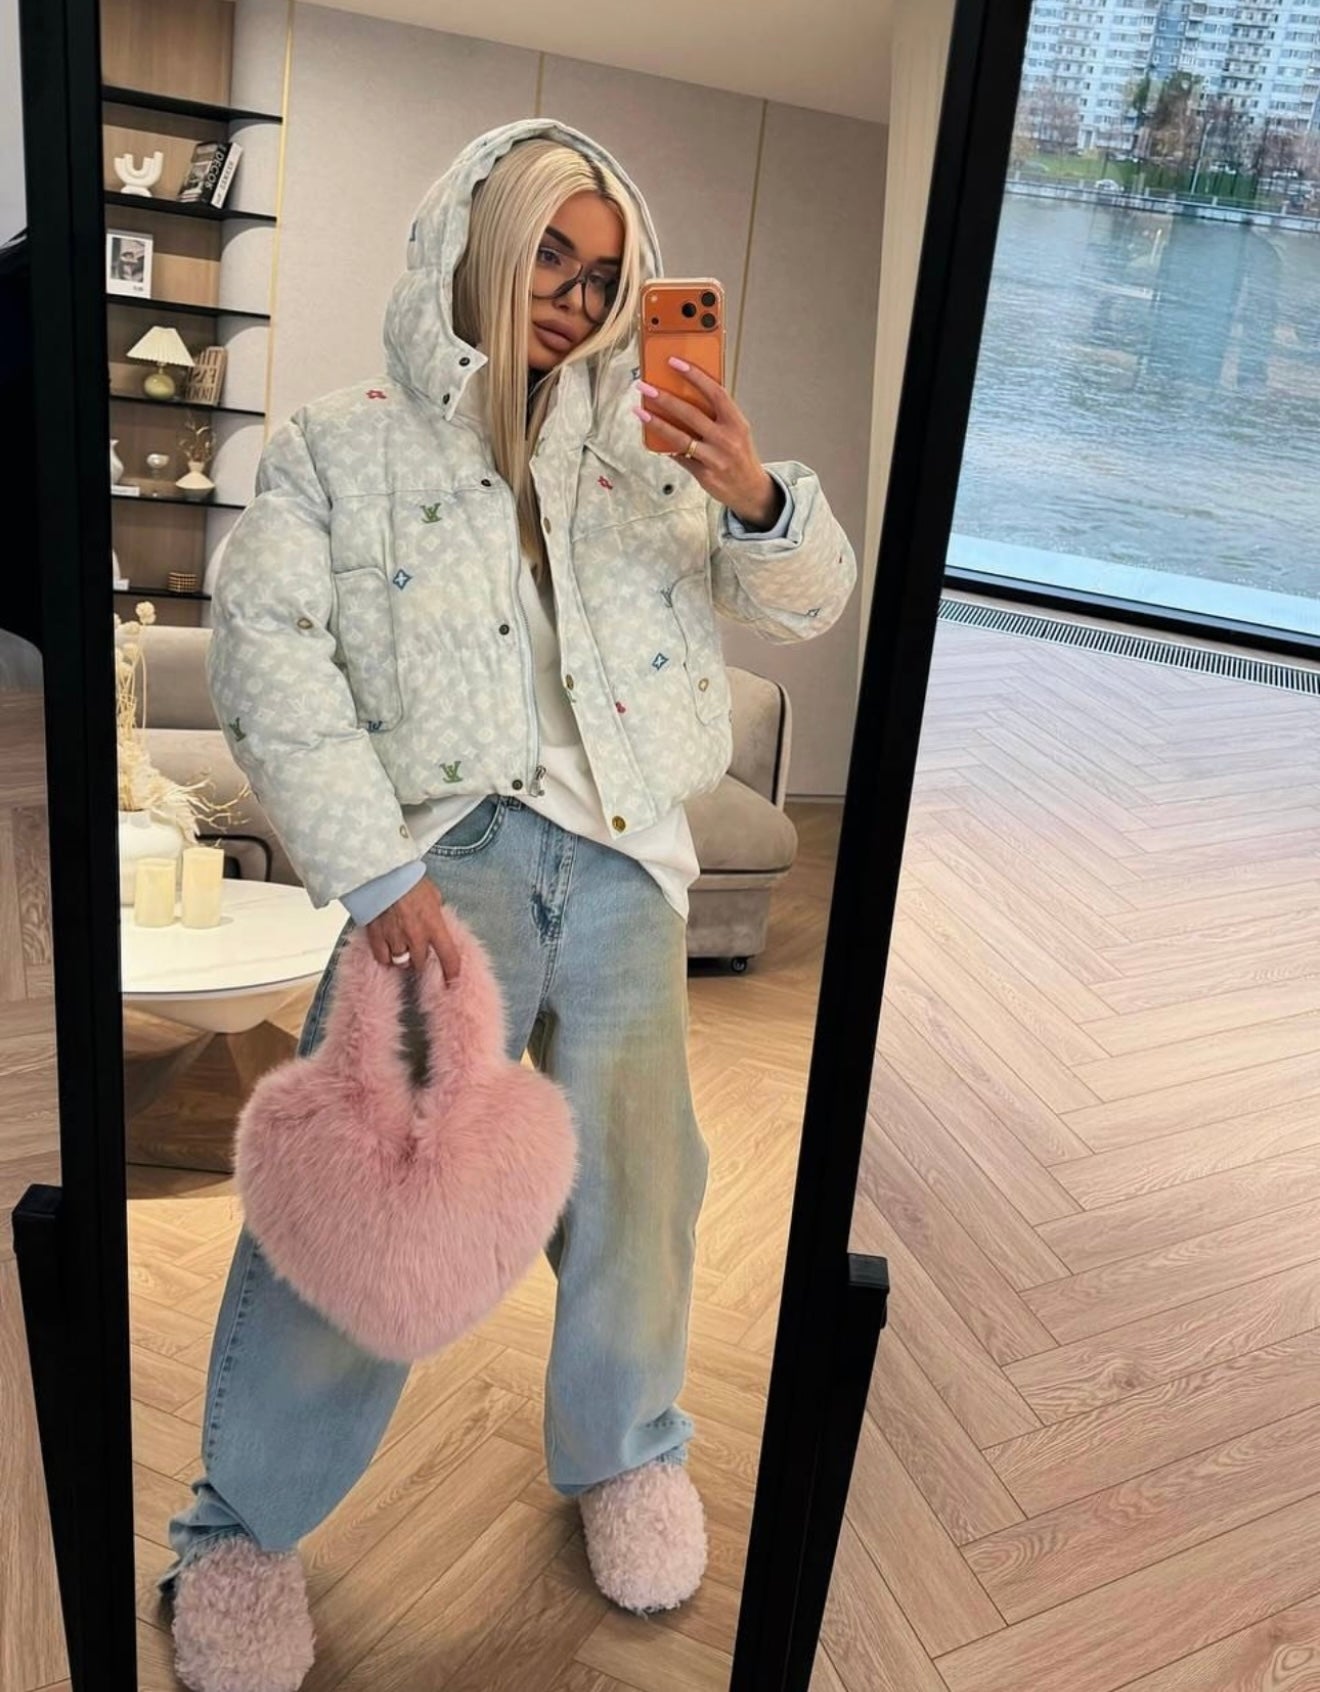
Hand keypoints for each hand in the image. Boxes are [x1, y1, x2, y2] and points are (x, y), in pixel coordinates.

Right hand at [364, 874, 461, 981]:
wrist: (383, 872)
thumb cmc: (408, 878)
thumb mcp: (433, 894)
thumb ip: (435, 910)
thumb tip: (436, 916)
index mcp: (434, 926)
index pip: (449, 956)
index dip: (452, 970)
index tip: (453, 976)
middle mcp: (416, 937)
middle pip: (421, 963)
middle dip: (420, 959)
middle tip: (418, 951)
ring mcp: (396, 939)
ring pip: (401, 962)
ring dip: (403, 957)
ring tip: (401, 947)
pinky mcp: (377, 937)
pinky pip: (383, 958)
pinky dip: (385, 956)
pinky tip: (387, 948)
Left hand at [633, 360, 781, 529]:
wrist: (751, 489)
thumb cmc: (740, 454)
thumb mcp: (737, 430)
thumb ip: (717, 415)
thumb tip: (685, 394)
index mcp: (736, 422)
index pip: (715, 393)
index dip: (694, 376)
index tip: (674, 363)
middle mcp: (726, 439)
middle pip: (691, 414)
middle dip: (664, 398)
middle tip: (645, 387)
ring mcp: (714, 458)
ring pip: (680, 437)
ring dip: (657, 423)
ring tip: (640, 411)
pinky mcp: (704, 474)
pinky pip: (680, 456)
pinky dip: (666, 446)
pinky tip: (652, 437)